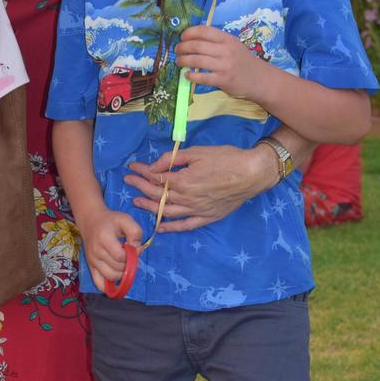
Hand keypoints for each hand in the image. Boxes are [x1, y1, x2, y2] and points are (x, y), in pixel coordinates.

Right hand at [78, 208, 141, 291]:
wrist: (91, 221)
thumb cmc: (110, 220)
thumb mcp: (125, 219)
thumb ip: (135, 232)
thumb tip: (137, 250)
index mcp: (104, 238)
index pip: (120, 256)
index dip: (131, 255)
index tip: (134, 248)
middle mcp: (96, 252)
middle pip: (116, 268)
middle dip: (128, 264)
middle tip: (131, 256)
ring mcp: (92, 261)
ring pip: (110, 276)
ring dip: (122, 274)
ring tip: (125, 263)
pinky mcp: (91, 267)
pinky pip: (99, 284)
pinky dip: (109, 287)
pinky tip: (117, 279)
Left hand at [124, 144, 276, 231]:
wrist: (252, 173)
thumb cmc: (225, 158)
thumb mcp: (196, 152)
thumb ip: (173, 160)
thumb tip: (154, 167)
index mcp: (183, 181)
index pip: (156, 178)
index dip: (142, 172)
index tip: (132, 168)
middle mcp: (187, 199)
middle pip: (157, 195)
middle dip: (140, 187)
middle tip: (128, 182)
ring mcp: (196, 210)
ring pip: (167, 212)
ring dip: (149, 207)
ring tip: (136, 202)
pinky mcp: (207, 218)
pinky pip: (185, 226)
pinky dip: (171, 228)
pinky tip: (160, 227)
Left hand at [175, 24, 265, 99]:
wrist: (260, 79)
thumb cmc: (242, 60)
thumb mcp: (233, 45)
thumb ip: (216, 41)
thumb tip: (192, 37)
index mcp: (227, 39)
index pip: (204, 31)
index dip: (189, 32)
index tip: (182, 37)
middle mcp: (226, 50)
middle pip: (197, 45)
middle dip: (182, 47)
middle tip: (177, 50)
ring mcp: (225, 66)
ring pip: (197, 60)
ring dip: (183, 60)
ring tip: (179, 62)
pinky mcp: (223, 80)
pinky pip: (202, 77)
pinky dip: (191, 75)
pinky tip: (187, 75)